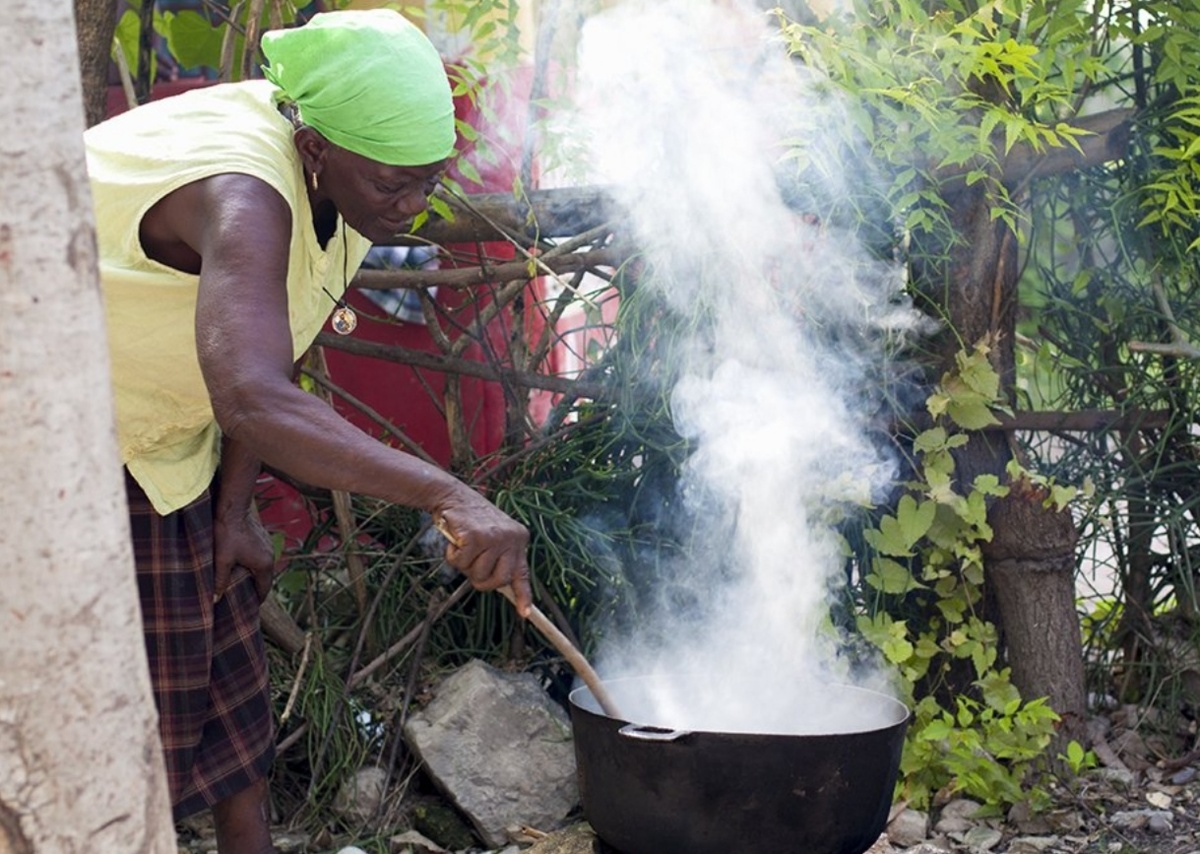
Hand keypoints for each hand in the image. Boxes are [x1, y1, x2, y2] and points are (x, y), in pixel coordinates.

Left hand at [213, 507, 276, 603]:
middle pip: (265, 579)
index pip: (264, 590)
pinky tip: (241, 563)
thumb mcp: (222, 560)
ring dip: (254, 575)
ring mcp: (269, 545)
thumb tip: (215, 600)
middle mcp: (271, 556)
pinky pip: (261, 556)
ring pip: (263, 567)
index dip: (256, 601)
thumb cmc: (227, 533)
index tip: (247, 608)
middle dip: (255, 588)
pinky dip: (254, 563)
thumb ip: (220, 581)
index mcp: (264, 565)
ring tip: (241, 581)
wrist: (233, 508)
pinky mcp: (264, 537)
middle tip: (242, 597)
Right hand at [434, 495, 532, 617]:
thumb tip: (500, 585)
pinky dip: (452, 556)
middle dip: (481, 580)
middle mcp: (512, 538)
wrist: (453, 495)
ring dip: (464, 565)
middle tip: (471, 564)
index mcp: (519, 539)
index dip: (523, 596)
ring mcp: (495, 538)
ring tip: (463, 544)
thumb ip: (500, 557)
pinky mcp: (476, 537)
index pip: (522, 573)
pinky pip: (461, 564)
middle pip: (498, 581)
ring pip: (477, 574)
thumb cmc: (471, 520)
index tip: (525, 614)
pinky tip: (455, 540)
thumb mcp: (494, 536)